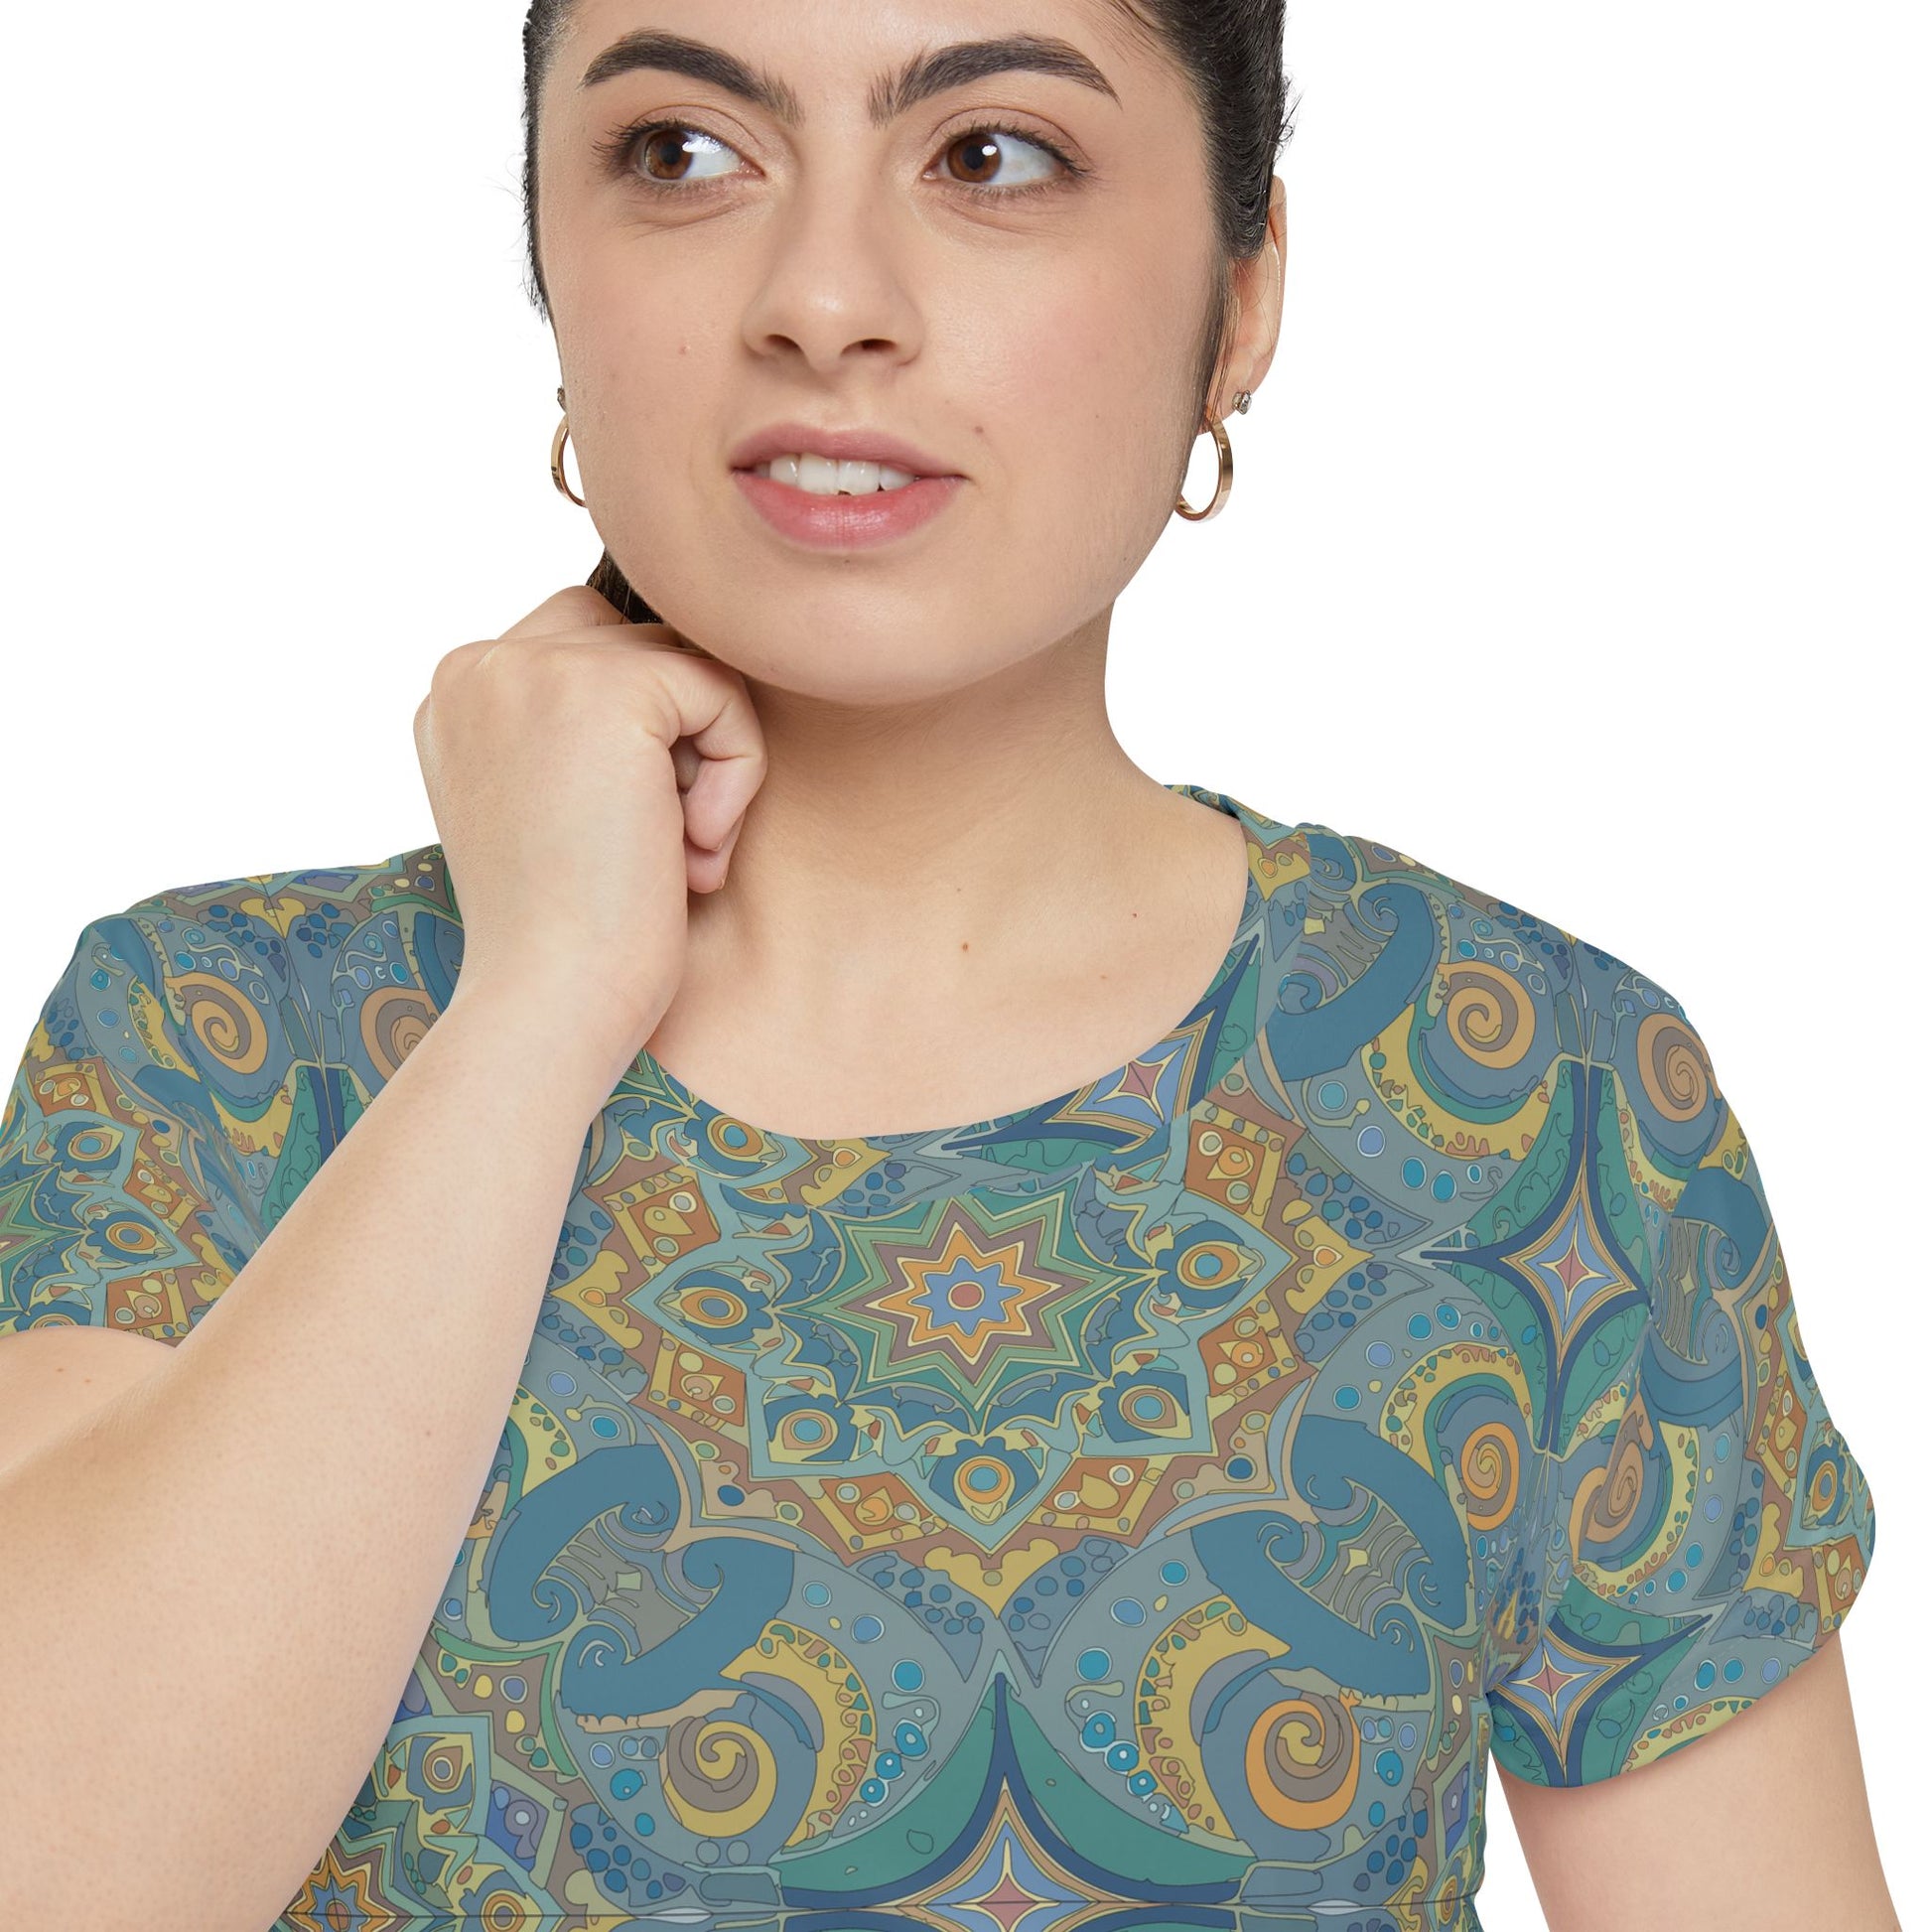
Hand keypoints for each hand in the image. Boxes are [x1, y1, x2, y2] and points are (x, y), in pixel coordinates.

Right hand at [411, 585, 765, 1066]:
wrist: (552, 999)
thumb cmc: (572, 932)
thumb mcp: (555, 806)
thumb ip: (580, 728)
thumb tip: (685, 666)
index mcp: (457, 695)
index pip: (588, 653)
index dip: (641, 745)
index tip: (622, 842)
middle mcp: (477, 664)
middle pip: (639, 645)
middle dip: (677, 746)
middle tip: (665, 848)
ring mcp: (532, 665)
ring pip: (686, 665)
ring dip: (710, 764)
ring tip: (681, 854)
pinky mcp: (607, 684)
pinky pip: (722, 690)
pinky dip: (739, 772)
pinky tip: (694, 848)